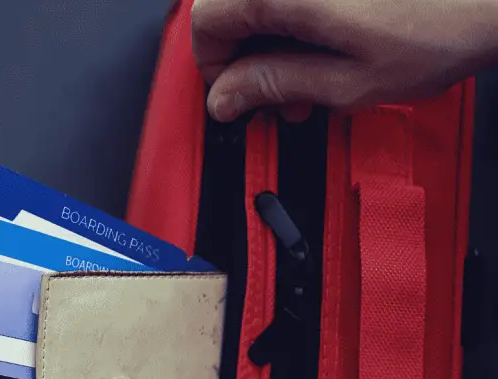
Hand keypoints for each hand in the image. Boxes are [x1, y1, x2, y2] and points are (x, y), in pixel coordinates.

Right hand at [191, 0, 497, 121]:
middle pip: (231, 5)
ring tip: (313, 70)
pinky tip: (331, 37)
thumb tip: (226, 97)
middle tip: (281, 92)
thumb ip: (275, 85)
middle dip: (247, 54)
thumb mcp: (349, 79)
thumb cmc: (446, 23)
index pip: (205, 23)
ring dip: (275, 35)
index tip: (235, 93)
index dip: (213, 67)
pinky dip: (302, 14)